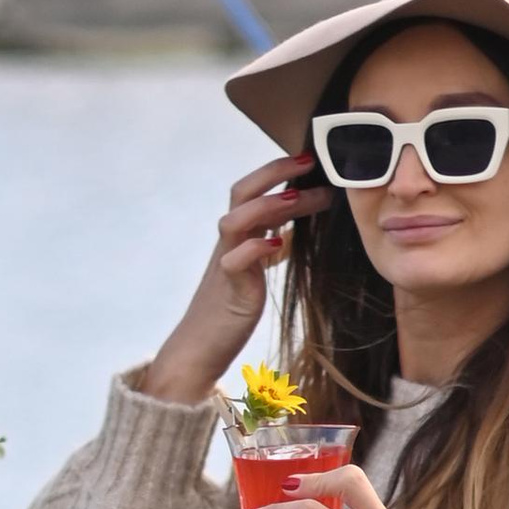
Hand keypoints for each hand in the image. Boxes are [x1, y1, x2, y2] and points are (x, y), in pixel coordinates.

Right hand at [142, 151, 330, 405]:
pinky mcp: (229, 289)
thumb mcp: (255, 270)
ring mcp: (226, 263)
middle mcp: (230, 243)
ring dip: (267, 205)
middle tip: (307, 162)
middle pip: (241, 192)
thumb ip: (269, 248)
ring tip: (297, 198)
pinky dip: (255, 248)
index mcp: (238, 236)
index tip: (309, 160)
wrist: (199, 347)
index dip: (277, 171)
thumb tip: (295, 231)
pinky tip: (280, 244)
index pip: (252, 190)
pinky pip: (234, 261)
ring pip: (234, 220)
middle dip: (273, 172)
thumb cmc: (230, 308)